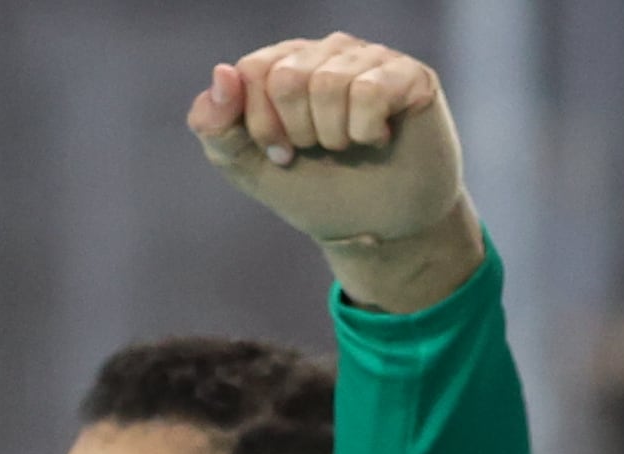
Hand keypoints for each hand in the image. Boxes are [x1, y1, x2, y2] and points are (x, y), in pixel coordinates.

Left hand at [186, 35, 480, 309]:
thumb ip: (215, 127)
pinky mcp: (408, 75)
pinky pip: (369, 91)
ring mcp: (369, 58)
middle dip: (300, 133)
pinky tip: (378, 139)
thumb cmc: (320, 194)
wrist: (380, 232)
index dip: (263, 125)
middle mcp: (326, 52)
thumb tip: (223, 73)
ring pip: (328, 83)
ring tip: (352, 146)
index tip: (284, 156)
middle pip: (287, 78)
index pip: (251, 71)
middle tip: (322, 151)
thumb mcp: (251, 168)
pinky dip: (366, 131)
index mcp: (285, 63)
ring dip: (335, 136)